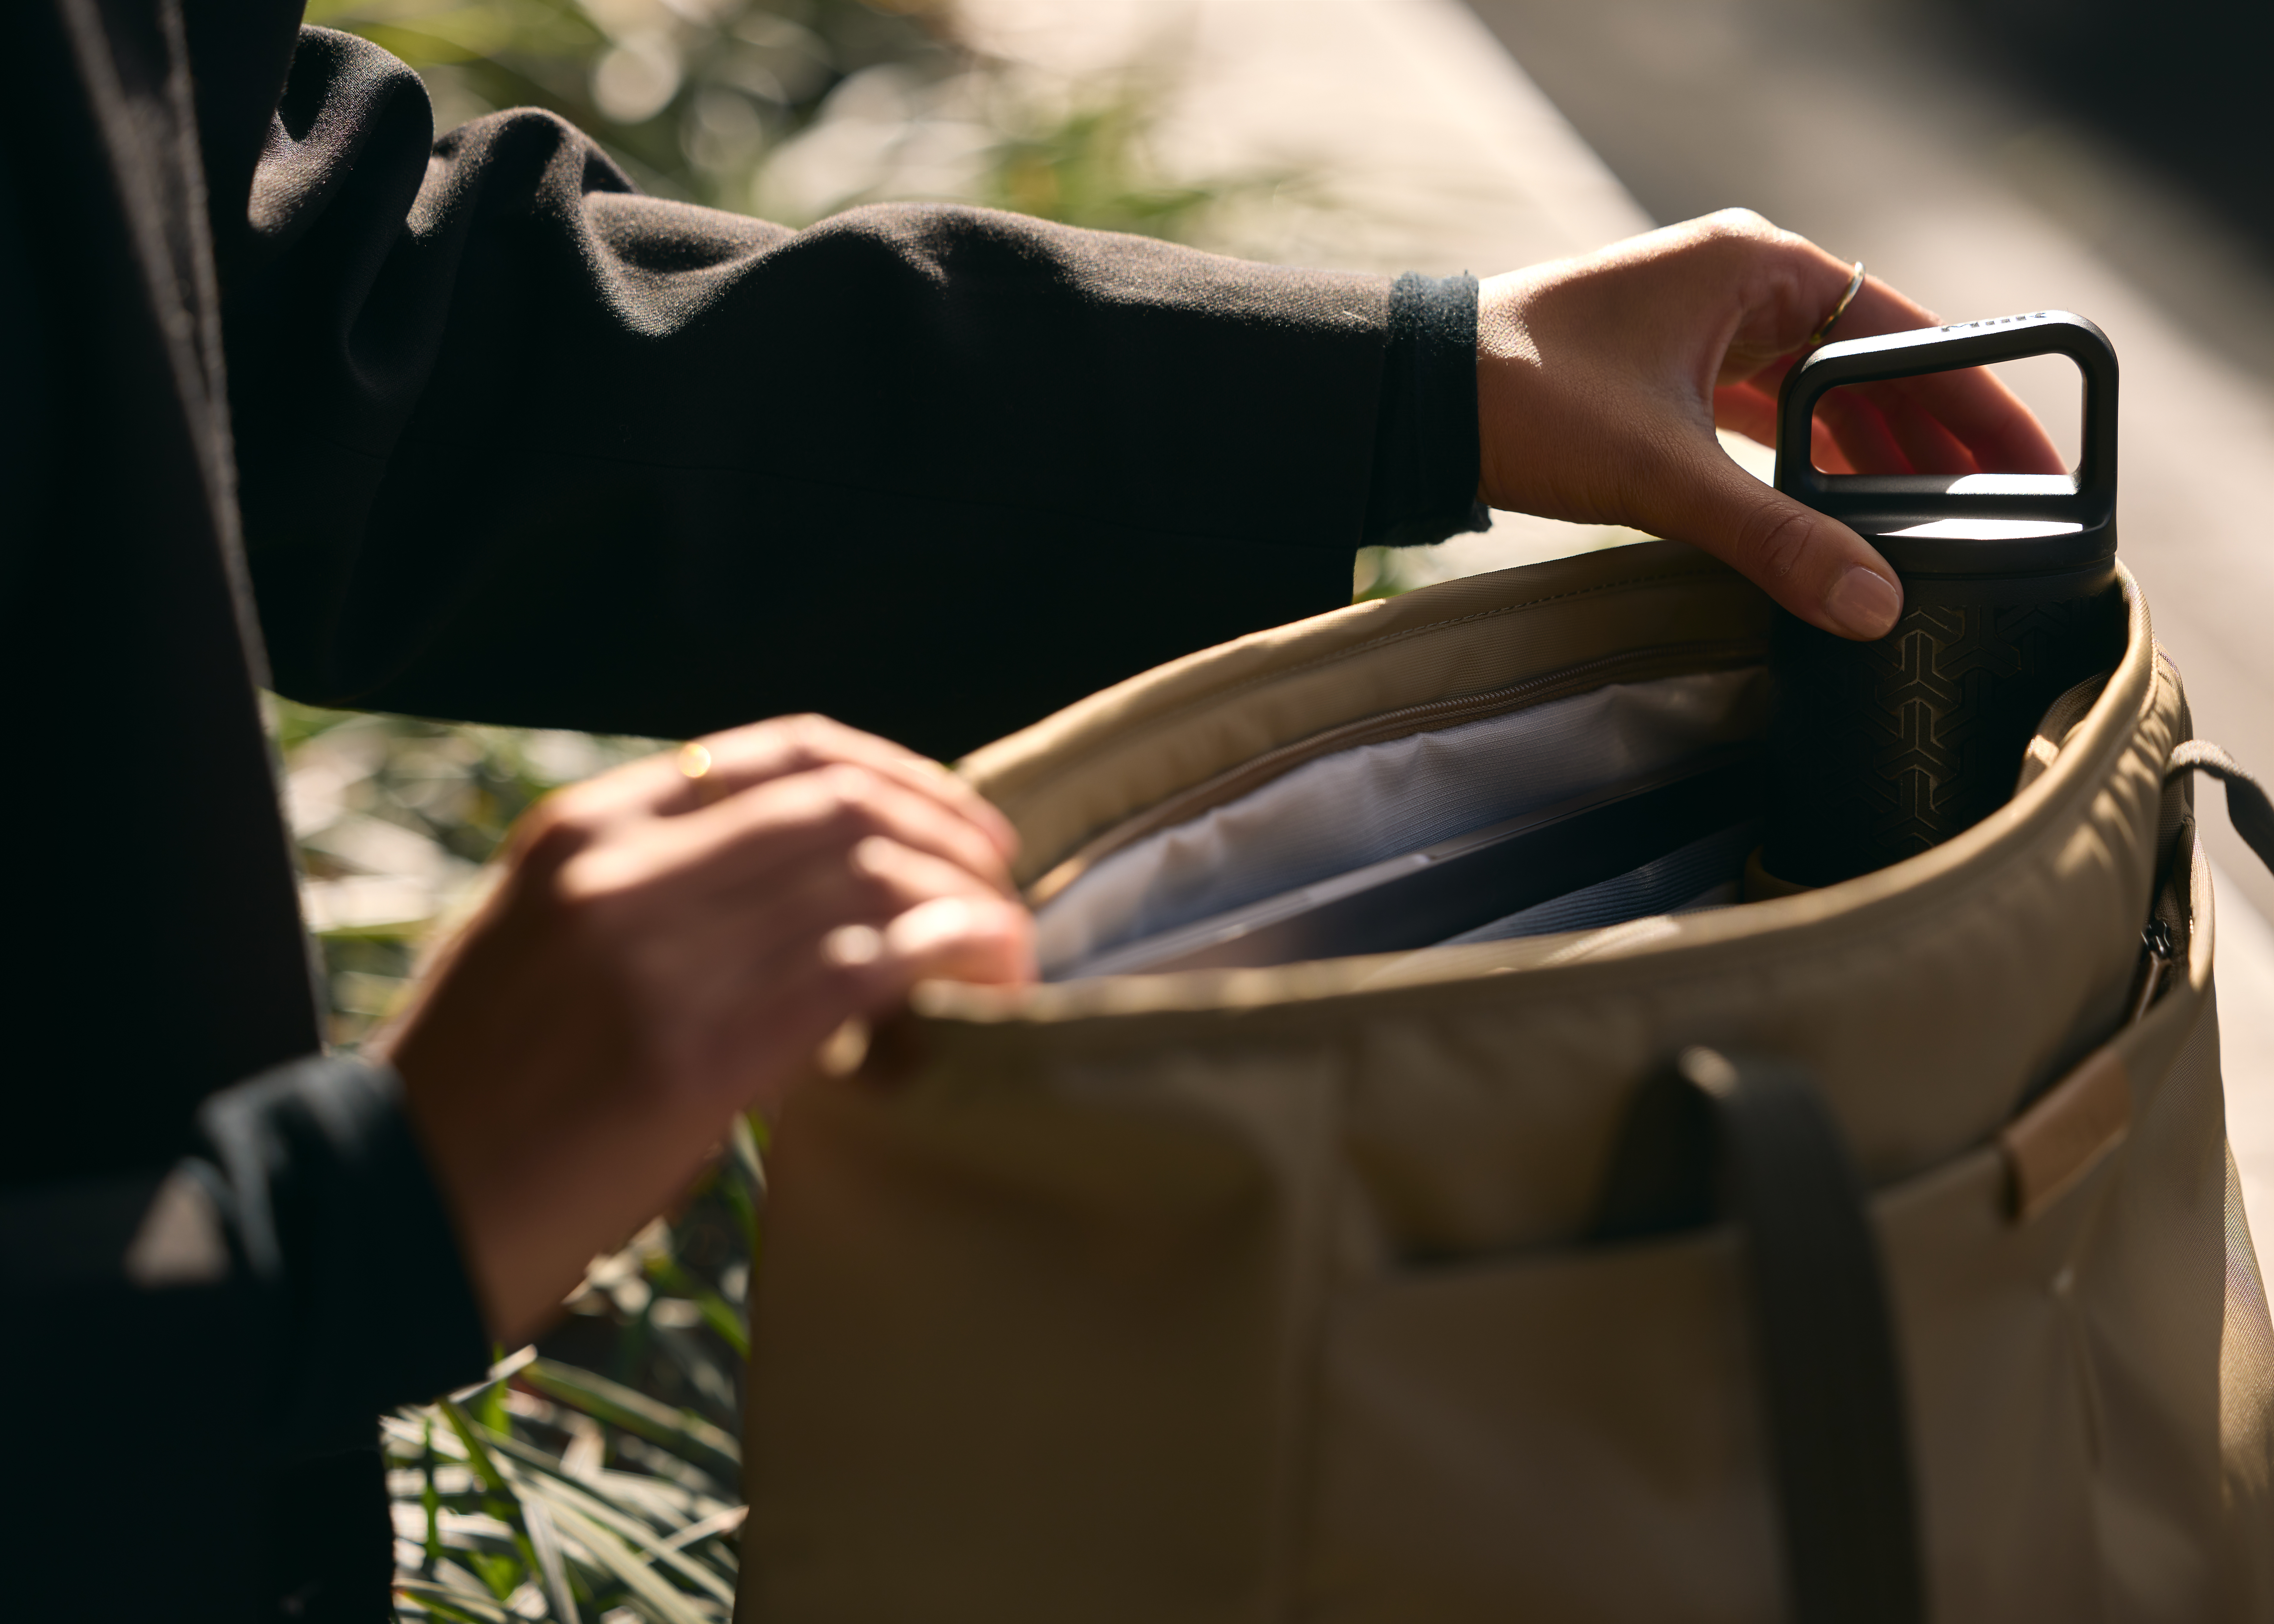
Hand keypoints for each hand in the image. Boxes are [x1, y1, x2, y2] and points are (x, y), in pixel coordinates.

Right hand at [380, 714, 1034, 1343]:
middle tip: (1003, 888)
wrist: (391, 1208)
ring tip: (1008, 947)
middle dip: (951, 838)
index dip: (900, 776)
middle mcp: (620, 872)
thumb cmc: (487, 1087)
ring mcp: (653, 960)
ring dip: (965, 905)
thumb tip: (823, 888)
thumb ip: (668, 893)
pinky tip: (985, 976)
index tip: (958, 825)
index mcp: (585, 829)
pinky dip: (947, 958)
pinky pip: (861, 970)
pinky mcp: (690, 1055)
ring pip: (868, 881)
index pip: (785, 753)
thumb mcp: (555, 939)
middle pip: (844, 807)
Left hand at [1476, 209, 2066, 638]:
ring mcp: (1708, 327)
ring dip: (1873, 456)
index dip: (1978, 402)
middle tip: (2006, 512)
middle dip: (1935, 441)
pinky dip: (1809, 462)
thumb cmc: (1527, 400)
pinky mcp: (1676, 373)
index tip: (2033, 462)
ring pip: (1822, 396)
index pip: (1909, 335)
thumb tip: (1872, 605)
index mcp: (1760, 269)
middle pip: (1875, 367)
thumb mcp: (1664, 475)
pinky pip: (1770, 415)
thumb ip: (1774, 539)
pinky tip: (1844, 513)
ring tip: (1943, 524)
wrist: (1417, 398)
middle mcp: (1743, 284)